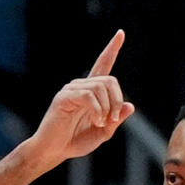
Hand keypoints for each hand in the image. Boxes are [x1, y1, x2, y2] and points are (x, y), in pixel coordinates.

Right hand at [30, 30, 135, 163]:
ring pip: (100, 88)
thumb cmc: (75, 141)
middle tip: (111, 121)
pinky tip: (95, 121)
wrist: (54, 151)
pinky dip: (97, 110)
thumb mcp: (103, 133)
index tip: (121, 33)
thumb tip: (130, 105)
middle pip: (110, 81)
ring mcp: (71, 90)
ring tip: (101, 123)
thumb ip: (116, 120)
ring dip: (107, 108)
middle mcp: (81, 86)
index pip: (103, 65)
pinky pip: (88, 96)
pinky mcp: (64, 97)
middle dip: (116, 101)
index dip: (112, 49)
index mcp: (91, 92)